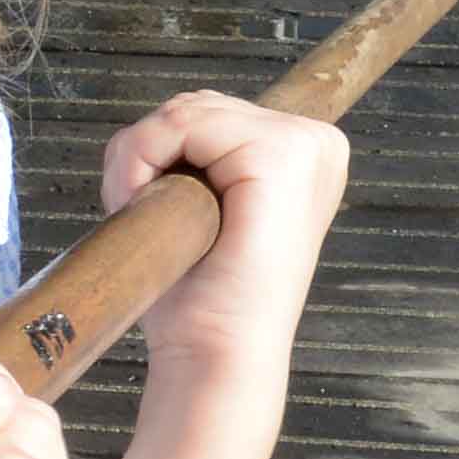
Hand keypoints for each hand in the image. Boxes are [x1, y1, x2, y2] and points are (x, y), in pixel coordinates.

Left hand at [103, 91, 349, 383]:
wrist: (216, 352)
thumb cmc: (201, 296)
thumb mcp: (195, 202)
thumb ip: (188, 151)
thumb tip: (155, 124)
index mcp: (303, 152)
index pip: (207, 112)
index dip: (161, 154)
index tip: (165, 212)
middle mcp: (315, 141)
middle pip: (193, 106)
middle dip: (147, 156)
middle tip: (154, 220)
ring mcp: (305, 144)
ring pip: (183, 112)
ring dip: (142, 162)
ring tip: (164, 223)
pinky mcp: (281, 154)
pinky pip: (183, 123)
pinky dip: (146, 159)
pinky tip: (164, 210)